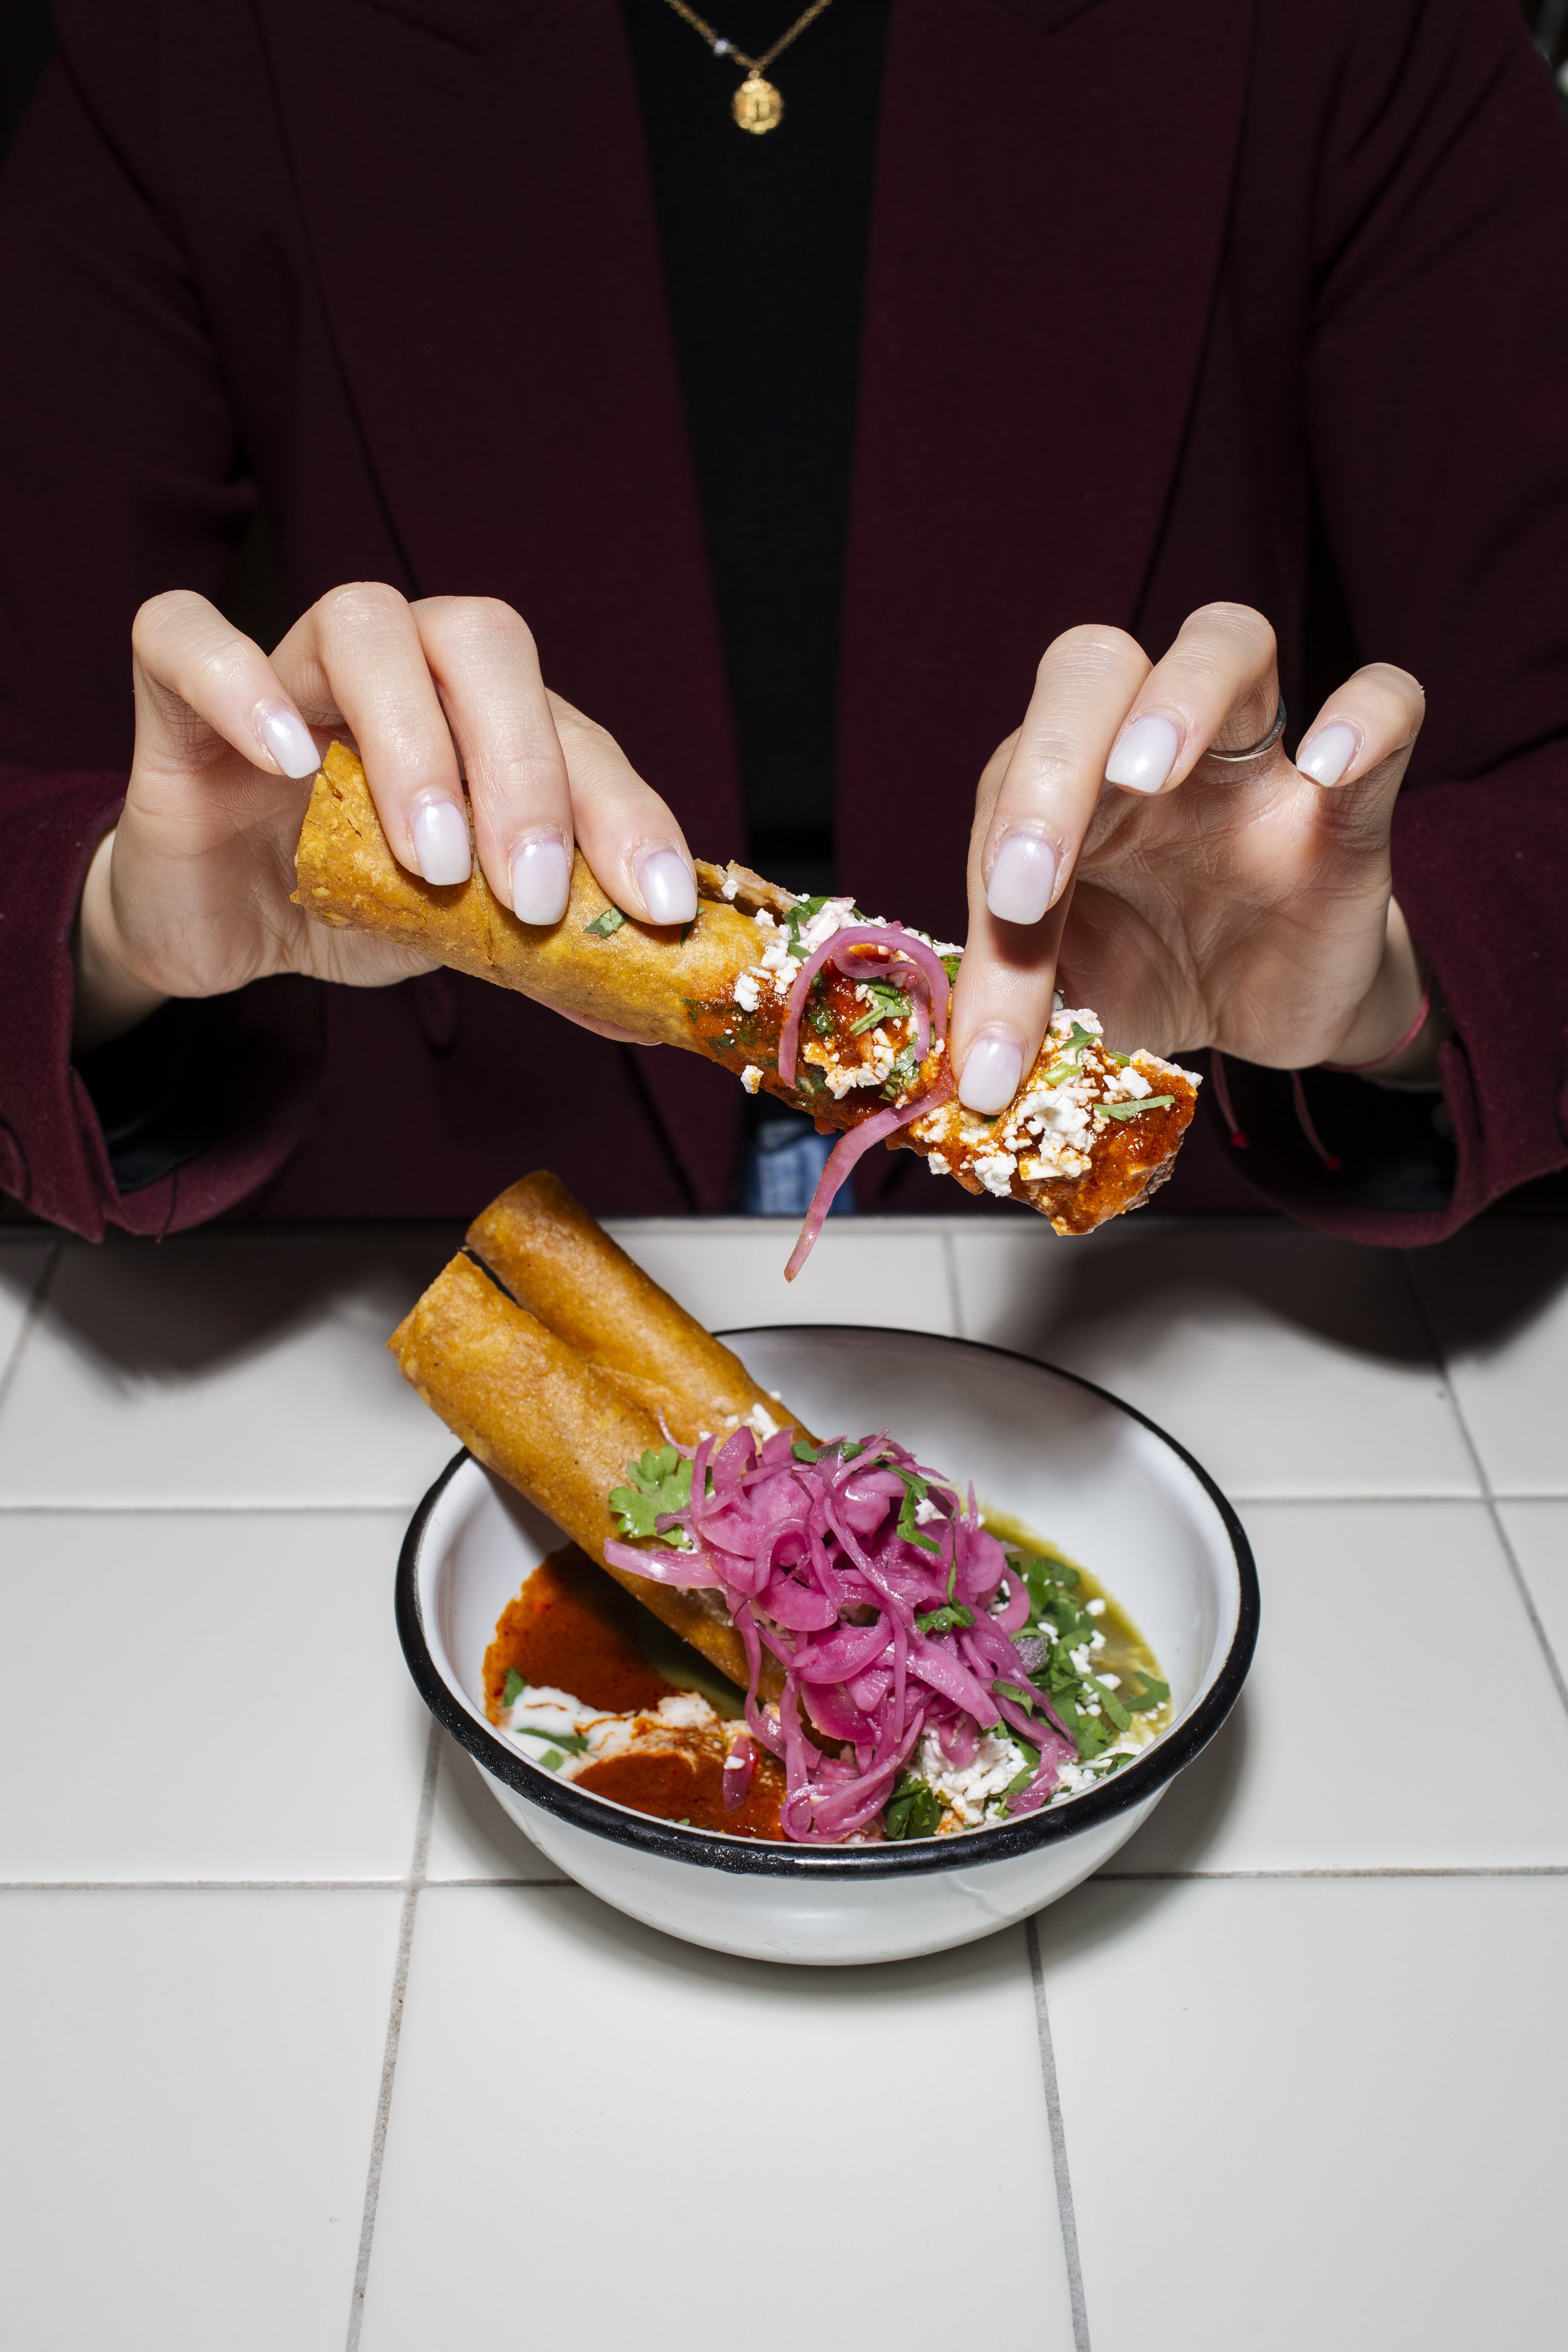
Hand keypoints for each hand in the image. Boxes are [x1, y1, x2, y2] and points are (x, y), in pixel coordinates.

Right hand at [72, 586, 699, 1050]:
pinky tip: (287, 762)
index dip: (624, 811)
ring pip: (363, 624)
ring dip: (414, 744)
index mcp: (485, 715)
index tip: (656, 902)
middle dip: (524, 771)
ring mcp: (291, 667)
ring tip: (430, 862)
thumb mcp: (464, 937)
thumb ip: (547, 952)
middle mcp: (404, 667)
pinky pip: (189, 637)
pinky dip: (240, 683)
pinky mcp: (179, 693)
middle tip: (531, 896)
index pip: (573, 731)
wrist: (227, 929)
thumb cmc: (350, 902)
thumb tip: (643, 1012)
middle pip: (481, 642)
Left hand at [949, 602, 1430, 1111]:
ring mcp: (1256, 758)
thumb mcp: (1076, 1001)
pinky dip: (1365, 718)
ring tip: (1149, 773)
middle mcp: (1150, 749)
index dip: (999, 842)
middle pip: (1094, 668)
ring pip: (1226, 639)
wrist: (1262, 1016)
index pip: (1015, 772)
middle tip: (1038, 872)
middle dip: (1056, 757)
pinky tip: (1329, 771)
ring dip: (1180, 693)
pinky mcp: (1353, 798)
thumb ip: (1023, 1007)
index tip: (1005, 919)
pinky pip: (1385, 703)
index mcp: (1066, 792)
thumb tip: (970, 1074)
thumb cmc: (1150, 977)